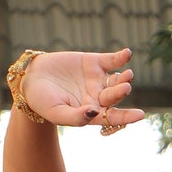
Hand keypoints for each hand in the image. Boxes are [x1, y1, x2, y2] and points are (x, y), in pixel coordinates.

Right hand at [21, 48, 144, 131]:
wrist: (31, 79)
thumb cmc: (42, 101)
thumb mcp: (56, 112)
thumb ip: (76, 117)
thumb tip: (95, 113)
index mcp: (92, 113)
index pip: (113, 117)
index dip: (127, 117)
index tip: (140, 115)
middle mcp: (98, 97)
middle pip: (115, 96)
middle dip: (120, 92)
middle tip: (125, 87)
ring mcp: (97, 79)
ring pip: (116, 80)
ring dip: (123, 77)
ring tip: (128, 74)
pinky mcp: (94, 62)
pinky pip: (112, 60)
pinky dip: (120, 57)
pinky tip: (127, 54)